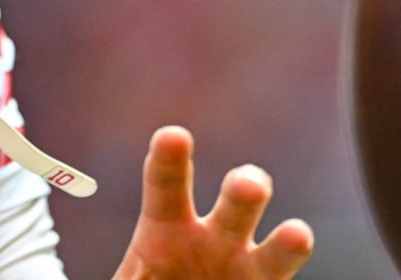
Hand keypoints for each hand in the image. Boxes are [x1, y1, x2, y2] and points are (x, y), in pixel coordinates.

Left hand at [113, 126, 313, 279]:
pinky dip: (292, 263)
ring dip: (287, 242)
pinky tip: (297, 252)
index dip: (168, 159)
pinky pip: (283, 274)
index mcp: (166, 225)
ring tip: (297, 234)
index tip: (172, 136)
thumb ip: (119, 271)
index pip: (166, 184)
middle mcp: (213, 238)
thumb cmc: (150, 278)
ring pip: (274, 252)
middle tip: (247, 184)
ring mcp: (245, 266)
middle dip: (244, 188)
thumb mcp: (123, 276)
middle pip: (235, 202)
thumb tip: (103, 271)